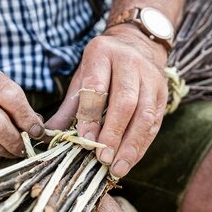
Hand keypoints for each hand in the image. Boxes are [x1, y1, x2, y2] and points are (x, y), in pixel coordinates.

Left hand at [46, 24, 168, 177]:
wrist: (136, 44)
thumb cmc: (103, 66)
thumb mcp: (82, 77)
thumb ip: (69, 106)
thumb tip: (49, 134)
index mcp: (102, 53)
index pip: (97, 86)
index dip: (91, 115)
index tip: (85, 140)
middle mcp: (130, 63)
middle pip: (125, 101)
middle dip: (114, 133)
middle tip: (102, 158)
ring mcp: (150, 78)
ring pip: (144, 114)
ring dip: (131, 144)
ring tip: (118, 167)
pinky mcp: (162, 93)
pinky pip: (155, 123)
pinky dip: (142, 145)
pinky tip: (130, 160)